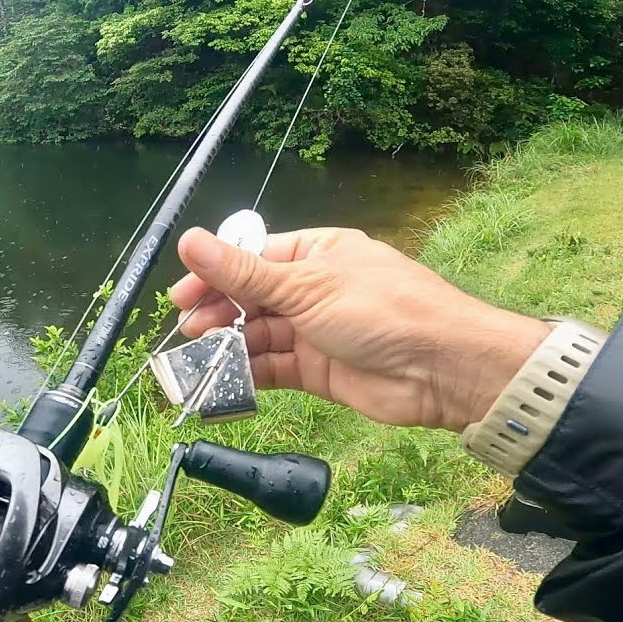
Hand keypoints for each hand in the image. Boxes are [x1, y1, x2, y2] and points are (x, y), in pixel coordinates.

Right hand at [170, 227, 548, 430]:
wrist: (441, 368)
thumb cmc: (384, 310)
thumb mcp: (307, 285)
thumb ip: (245, 273)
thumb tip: (190, 240)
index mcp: (317, 253)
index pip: (253, 258)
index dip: (215, 275)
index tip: (181, 294)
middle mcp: (315, 289)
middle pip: (251, 298)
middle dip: (217, 313)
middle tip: (185, 331)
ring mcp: (316, 331)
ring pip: (259, 336)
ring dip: (227, 346)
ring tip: (197, 358)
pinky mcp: (318, 371)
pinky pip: (274, 369)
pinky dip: (248, 375)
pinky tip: (222, 381)